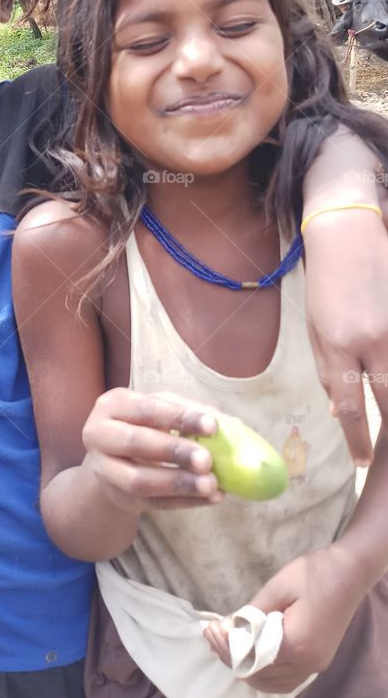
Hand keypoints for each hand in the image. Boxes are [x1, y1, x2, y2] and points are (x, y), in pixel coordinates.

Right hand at [82, 388, 223, 511]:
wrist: (112, 458)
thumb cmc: (142, 425)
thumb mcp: (159, 410)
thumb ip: (187, 411)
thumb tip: (226, 423)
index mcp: (112, 405)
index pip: (146, 409)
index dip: (179, 417)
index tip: (212, 425)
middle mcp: (99, 435)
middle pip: (135, 443)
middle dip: (175, 451)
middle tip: (207, 460)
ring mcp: (104, 470)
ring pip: (139, 481)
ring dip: (178, 483)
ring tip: (211, 485)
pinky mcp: (118, 497)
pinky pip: (151, 503)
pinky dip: (183, 502)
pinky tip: (209, 498)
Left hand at [203, 548, 362, 693]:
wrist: (350, 572)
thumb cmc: (313, 574)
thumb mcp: (277, 588)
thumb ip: (251, 613)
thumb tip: (224, 629)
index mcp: (296, 645)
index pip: (250, 658)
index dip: (226, 647)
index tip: (209, 629)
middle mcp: (307, 663)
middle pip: (259, 675)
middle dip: (231, 657)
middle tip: (212, 635)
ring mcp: (315, 666)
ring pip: (273, 684)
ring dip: (247, 669)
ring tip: (226, 646)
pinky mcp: (319, 661)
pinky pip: (287, 680)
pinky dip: (265, 674)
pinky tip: (251, 657)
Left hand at [304, 212, 387, 464]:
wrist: (348, 236)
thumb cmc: (325, 285)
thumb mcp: (316, 329)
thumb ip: (329, 373)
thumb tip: (340, 414)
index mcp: (339, 346)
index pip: (351, 409)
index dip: (357, 441)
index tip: (361, 462)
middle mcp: (373, 341)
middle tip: (385, 457)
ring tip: (387, 423)